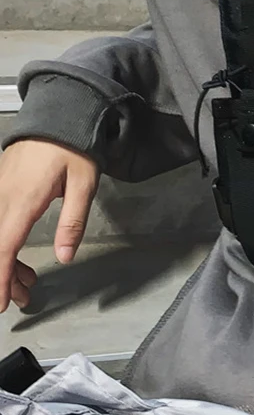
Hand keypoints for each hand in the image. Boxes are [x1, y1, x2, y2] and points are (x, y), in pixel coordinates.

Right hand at [0, 140, 98, 311]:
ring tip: (26, 281)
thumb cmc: (74, 145)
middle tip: (23, 297)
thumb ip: (72, 222)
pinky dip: (4, 243)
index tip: (1, 302)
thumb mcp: (83, 184)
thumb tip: (65, 256)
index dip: (0, 279)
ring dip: (5, 262)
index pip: (4, 249)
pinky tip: (18, 253)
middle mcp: (3, 197)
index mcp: (22, 200)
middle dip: (4, 277)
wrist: (59, 112)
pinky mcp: (1, 186)